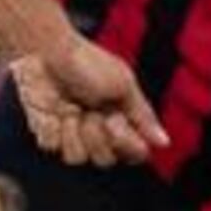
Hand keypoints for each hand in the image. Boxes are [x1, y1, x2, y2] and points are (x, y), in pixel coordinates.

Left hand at [7, 35, 165, 167]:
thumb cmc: (87, 61)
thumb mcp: (123, 84)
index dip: (126, 145)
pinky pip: (52, 147)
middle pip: (105, 160)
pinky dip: (52, 127)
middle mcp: (97, 132)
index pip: (133, 153)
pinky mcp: (47, 131)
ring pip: (77, 159)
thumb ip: (142, 116)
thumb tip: (163, 143)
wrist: (48, 50)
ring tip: (70, 109)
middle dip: (98, 136)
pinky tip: (52, 109)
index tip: (115, 121)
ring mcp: (71, 133)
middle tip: (92, 112)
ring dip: (74, 133)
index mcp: (121, 121)